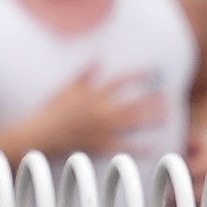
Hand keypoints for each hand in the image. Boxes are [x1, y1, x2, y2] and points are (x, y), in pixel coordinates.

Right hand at [0, 65, 159, 161]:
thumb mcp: (65, 88)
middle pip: (133, 104)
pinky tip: (153, 147)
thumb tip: (98, 58)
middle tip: (167, 98)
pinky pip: (124, 148)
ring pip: (132, 123)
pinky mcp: (100, 146)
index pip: (119, 81)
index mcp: (92, 95)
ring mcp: (102, 129)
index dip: (136, 75)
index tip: (151, 70)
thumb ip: (84, 74)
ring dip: (151, 119)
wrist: (39, 135)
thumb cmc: (49, 111)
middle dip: (151, 101)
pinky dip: (140, 149)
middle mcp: (101, 111)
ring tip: (167, 116)